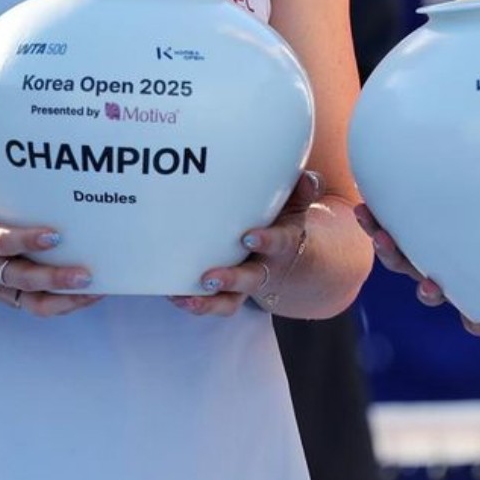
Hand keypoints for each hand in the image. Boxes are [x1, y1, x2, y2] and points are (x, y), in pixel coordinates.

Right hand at [0, 153, 100, 315]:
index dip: (25, 240)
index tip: (54, 235)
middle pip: (22, 278)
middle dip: (53, 277)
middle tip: (85, 272)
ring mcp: (2, 287)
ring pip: (35, 302)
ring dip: (66, 299)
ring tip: (96, 289)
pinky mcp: (15, 298)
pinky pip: (41, 307)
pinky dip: (67, 304)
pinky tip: (94, 294)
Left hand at [180, 169, 321, 316]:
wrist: (294, 264)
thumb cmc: (286, 225)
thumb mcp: (297, 209)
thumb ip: (302, 192)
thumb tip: (307, 176)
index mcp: (283, 245)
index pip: (279, 243)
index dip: (265, 242)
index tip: (248, 237)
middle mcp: (264, 269)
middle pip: (250, 279)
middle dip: (231, 280)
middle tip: (211, 277)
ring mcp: (245, 285)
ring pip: (230, 301)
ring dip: (208, 302)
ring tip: (185, 297)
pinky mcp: (228, 294)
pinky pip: (213, 303)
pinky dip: (194, 302)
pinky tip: (173, 294)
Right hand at [352, 202, 479, 337]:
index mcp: (438, 240)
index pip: (399, 231)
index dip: (377, 224)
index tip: (362, 208)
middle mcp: (442, 266)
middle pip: (404, 262)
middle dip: (389, 252)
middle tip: (382, 238)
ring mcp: (462, 289)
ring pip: (432, 294)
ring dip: (426, 292)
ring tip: (430, 286)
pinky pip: (475, 321)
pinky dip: (474, 321)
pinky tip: (478, 318)